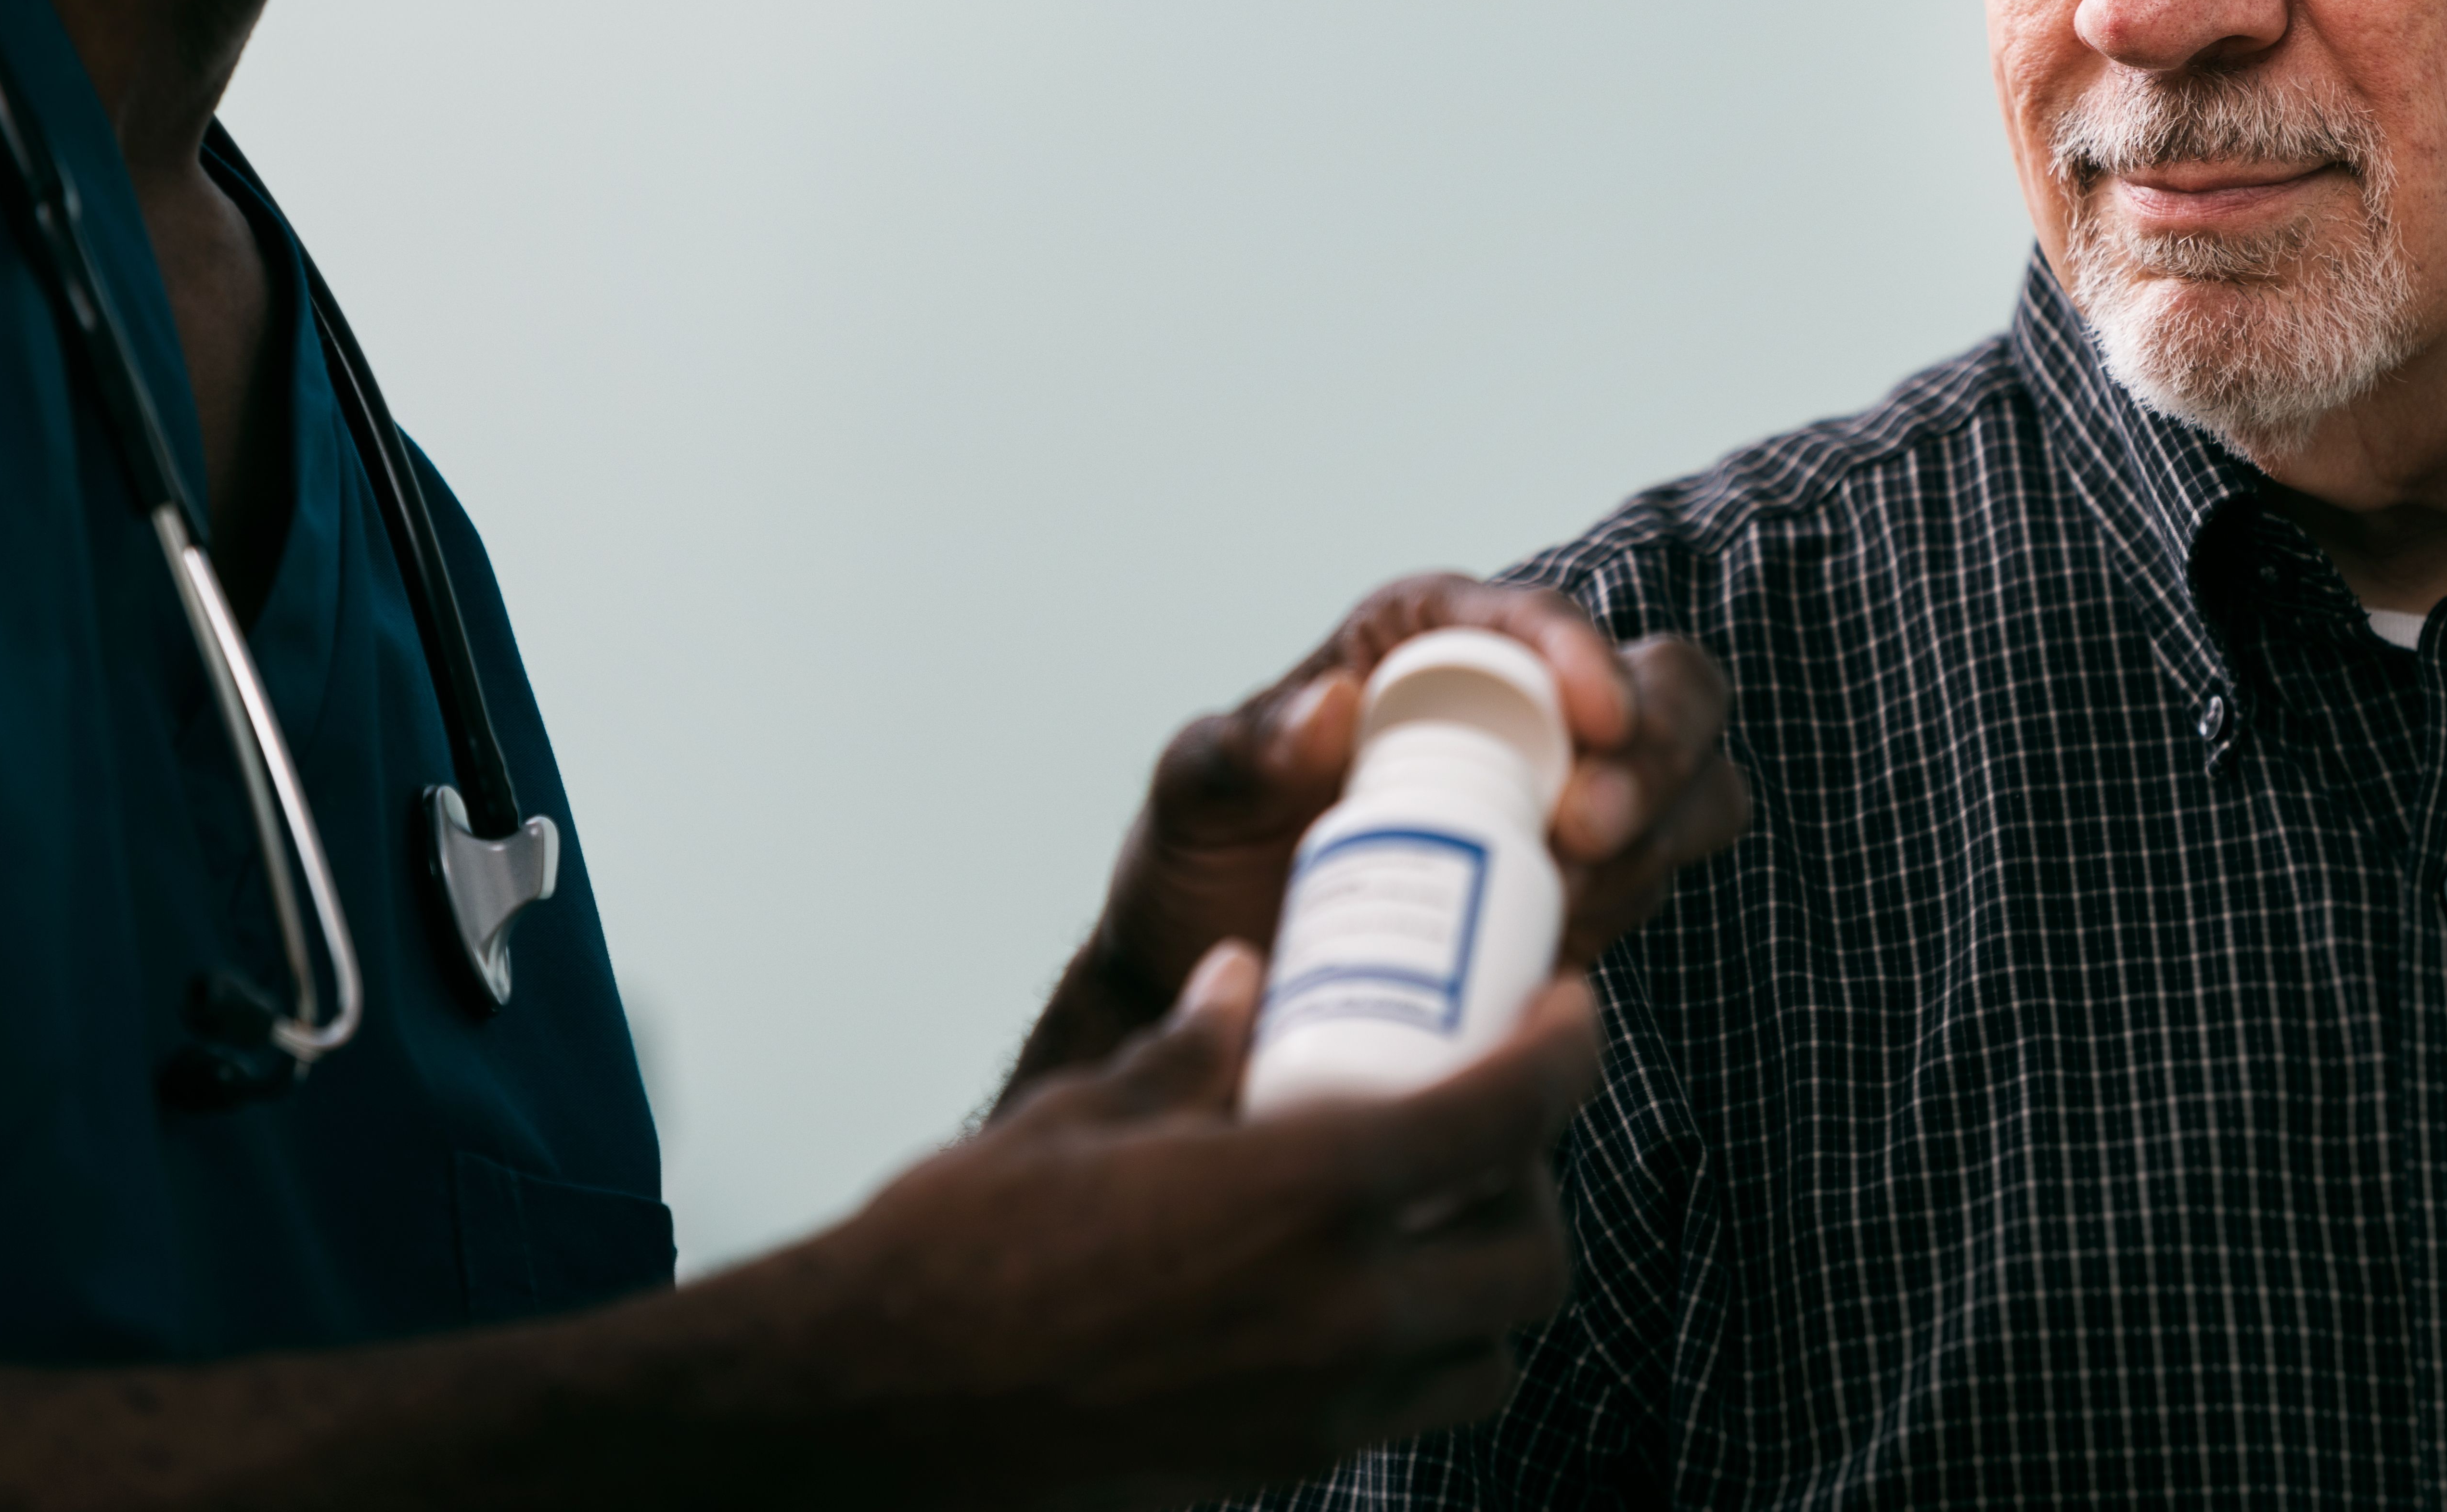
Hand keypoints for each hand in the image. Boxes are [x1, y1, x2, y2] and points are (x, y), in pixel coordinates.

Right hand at [812, 945, 1601, 1508]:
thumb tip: (1241, 983)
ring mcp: (1315, 1409)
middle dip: (1539, 1179)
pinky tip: (1353, 1292)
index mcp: (1308, 1198)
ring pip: (1487, 1356)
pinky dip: (1417, 1352)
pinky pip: (1402, 1412)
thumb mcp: (1082, 1117)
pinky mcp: (1275, 1467)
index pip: (1512, 1116)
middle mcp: (1340, 1314)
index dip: (1569, 1050)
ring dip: (1489, 1281)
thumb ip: (1186, 1050)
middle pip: (1533, 1258)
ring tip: (1438, 1216)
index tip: (1570, 1009)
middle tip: (1493, 1117)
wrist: (876, 1409)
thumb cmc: (962, 1251)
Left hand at [1071, 574, 1744, 1049]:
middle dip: (1658, 750)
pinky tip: (1567, 940)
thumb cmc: (1207, 861)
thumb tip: (1329, 708)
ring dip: (1657, 833)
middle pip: (1664, 684)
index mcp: (1428, 640)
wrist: (1228, 977)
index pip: (1533, 616)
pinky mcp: (1594, 875)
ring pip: (1692, 777)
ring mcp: (1571, 787)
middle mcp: (1521, 698)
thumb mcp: (1196, 798)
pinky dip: (1641, 895)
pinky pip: (1665, 865)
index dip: (1582, 652)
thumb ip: (1240, 751)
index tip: (1598, 718)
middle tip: (1586, 833)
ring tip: (1568, 899)